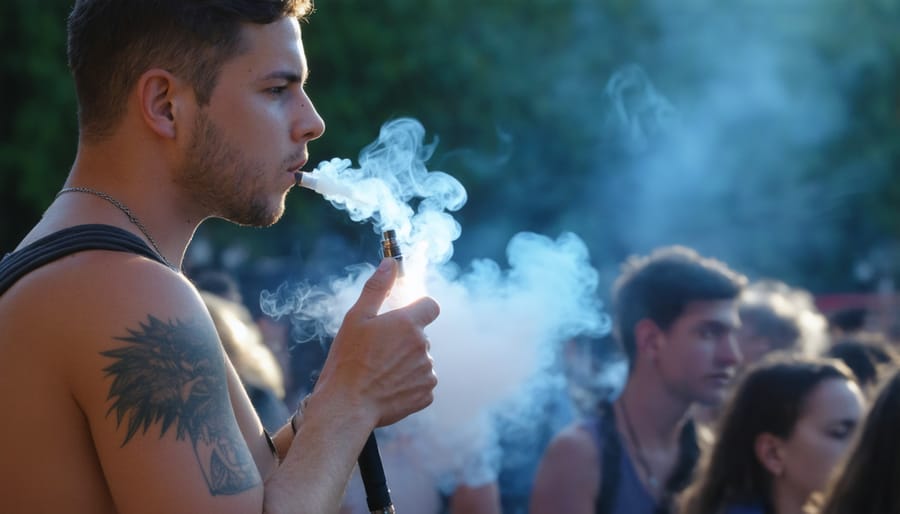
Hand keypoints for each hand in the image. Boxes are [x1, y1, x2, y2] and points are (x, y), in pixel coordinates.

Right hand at [314, 258, 439, 427]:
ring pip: (420, 360)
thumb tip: (390, 263)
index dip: (418, 309)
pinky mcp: (426, 394)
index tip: (402, 318)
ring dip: (406, 363)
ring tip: (379, 373)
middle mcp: (423, 346)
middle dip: (404, 341)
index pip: (431, 305)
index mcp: (408, 323)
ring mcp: (427, 371)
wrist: (347, 406)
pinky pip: (421, 383)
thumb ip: (377, 288)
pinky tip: (387, 388)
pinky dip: (408, 384)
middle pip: (421, 335)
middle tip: (377, 352)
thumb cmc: (348, 361)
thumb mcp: (356, 318)